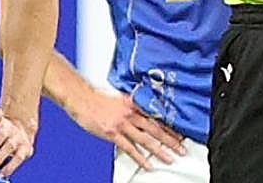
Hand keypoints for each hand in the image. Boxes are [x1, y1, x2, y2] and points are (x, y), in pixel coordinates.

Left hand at [0, 107, 35, 177]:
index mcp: (1, 118)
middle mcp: (11, 126)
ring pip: (9, 146)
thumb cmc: (0, 130)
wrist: (23, 130)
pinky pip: (18, 158)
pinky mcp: (27, 149)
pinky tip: (0, 174)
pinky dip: (9, 167)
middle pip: (1, 133)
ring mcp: (20, 137)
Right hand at [67, 87, 183, 168]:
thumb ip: (133, 107)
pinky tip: (148, 165)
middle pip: (155, 129)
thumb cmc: (98, 98)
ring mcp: (122, 124)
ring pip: (145, 140)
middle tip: (181, 149)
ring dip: (159, 150)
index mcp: (134, 103)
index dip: (170, 127)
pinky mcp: (112, 133)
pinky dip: (140, 158)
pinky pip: (129, 148)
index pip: (157, 117)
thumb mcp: (120, 99)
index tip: (180, 135)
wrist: (81, 98)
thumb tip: (143, 115)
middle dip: (170, 140)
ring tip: (169, 158)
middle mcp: (131, 113)